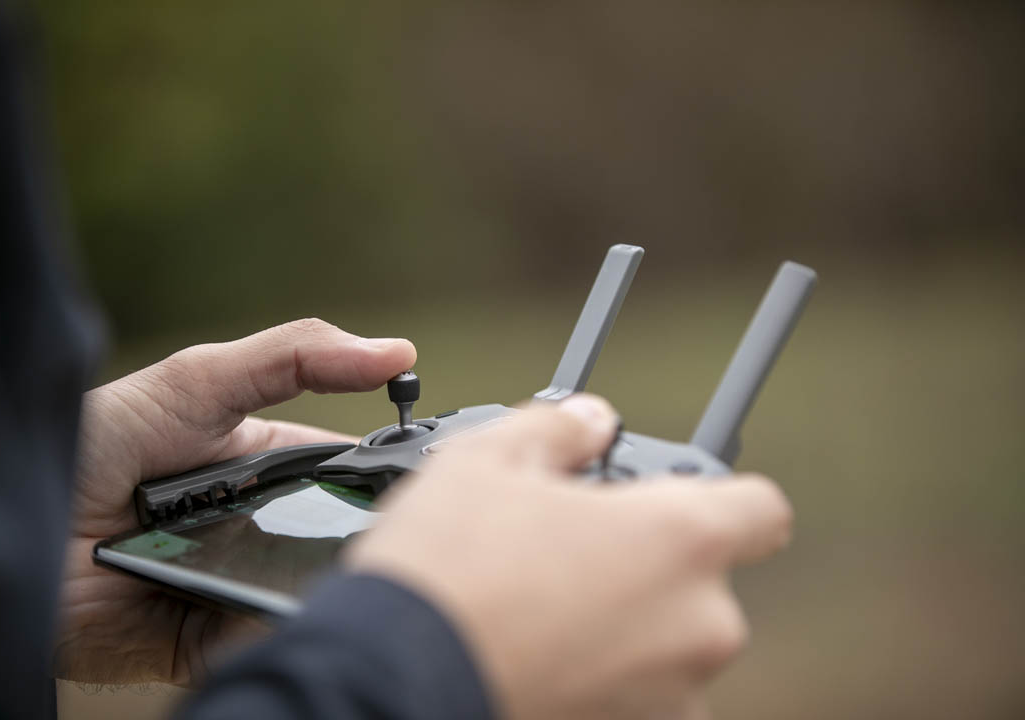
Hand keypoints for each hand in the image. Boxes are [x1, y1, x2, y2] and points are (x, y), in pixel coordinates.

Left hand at [55, 319, 415, 684]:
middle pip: (336, 533)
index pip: (347, 468)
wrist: (12, 523)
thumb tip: (397, 352)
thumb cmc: (96, 440)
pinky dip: (282, 618)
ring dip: (334, 578)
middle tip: (410, 531)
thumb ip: (295, 357)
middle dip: (369, 534)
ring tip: (369, 569)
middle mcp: (259, 523)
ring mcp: (238, 580)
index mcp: (266, 464)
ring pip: (310, 586)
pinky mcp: (209, 635)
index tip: (437, 473)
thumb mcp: (199, 380)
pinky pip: (262, 631)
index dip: (389, 470)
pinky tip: (300, 601)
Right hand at [348, 395, 791, 719]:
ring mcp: (670, 699)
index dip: (722, 496)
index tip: (677, 500)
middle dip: (646, 565)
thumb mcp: (488, 460)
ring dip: (624, 627)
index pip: (761, 508)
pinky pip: (636, 697)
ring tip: (541, 613)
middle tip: (569, 553)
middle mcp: (696, 625)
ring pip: (664, 644)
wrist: (392, 684)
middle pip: (700, 581)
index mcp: (679, 539)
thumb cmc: (446, 572)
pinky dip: (601, 680)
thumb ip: (557, 428)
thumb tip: (589, 421)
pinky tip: (538, 658)